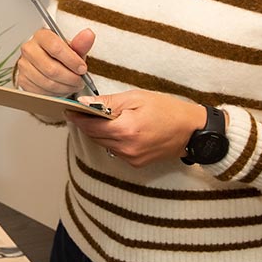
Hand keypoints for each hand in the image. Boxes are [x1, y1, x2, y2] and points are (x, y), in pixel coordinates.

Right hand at [15, 27, 95, 96]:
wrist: (50, 65)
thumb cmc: (62, 56)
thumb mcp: (74, 49)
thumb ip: (81, 43)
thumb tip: (88, 35)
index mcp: (42, 36)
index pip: (55, 47)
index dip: (71, 61)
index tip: (82, 69)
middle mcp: (29, 48)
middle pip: (51, 68)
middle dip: (70, 78)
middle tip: (80, 81)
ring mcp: (23, 65)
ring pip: (47, 82)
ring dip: (65, 87)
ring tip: (73, 85)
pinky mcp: (22, 80)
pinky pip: (41, 91)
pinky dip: (55, 93)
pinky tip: (62, 88)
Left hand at [66, 90, 209, 167]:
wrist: (192, 131)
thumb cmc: (168, 110)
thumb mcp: (137, 98)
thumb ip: (109, 102)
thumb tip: (85, 103)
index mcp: (126, 130)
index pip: (91, 125)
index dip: (78, 117)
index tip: (69, 110)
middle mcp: (126, 148)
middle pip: (95, 136)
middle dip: (87, 124)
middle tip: (83, 111)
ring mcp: (132, 158)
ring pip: (104, 144)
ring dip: (100, 132)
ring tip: (104, 118)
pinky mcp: (137, 163)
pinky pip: (116, 150)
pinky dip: (113, 140)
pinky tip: (120, 129)